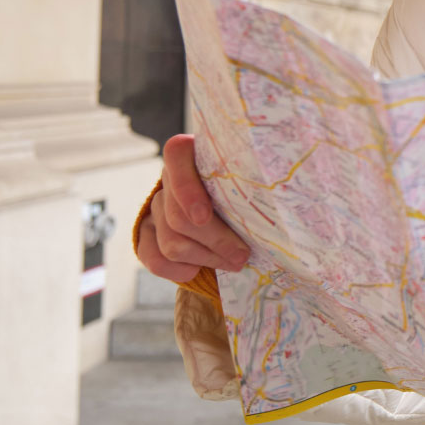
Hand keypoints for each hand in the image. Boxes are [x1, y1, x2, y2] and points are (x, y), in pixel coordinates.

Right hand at [135, 134, 250, 281]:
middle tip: (243, 254)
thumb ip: (254, 177)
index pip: (176, 156)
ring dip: (207, 258)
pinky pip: (155, 260)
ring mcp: (154, 208)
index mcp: (189, 153)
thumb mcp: (249, 174)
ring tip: (234, 261)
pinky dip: (180, 271)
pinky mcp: (146, 234)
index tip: (204, 216)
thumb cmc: (246, 185)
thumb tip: (278, 198)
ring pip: (171, 243)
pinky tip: (200, 269)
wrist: (229, 206)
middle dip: (215, 240)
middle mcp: (167, 179)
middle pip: (179, 217)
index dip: (186, 189)